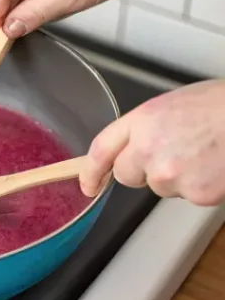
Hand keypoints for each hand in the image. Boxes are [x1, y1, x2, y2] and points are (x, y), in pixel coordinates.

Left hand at [80, 80, 224, 206]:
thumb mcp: (179, 104)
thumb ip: (149, 128)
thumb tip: (134, 149)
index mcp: (145, 120)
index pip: (101, 151)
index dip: (90, 171)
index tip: (88, 183)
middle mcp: (150, 148)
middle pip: (127, 176)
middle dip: (143, 170)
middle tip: (176, 152)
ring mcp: (171, 174)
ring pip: (160, 187)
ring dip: (178, 176)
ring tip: (206, 151)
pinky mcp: (195, 193)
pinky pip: (188, 195)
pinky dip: (202, 185)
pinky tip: (218, 164)